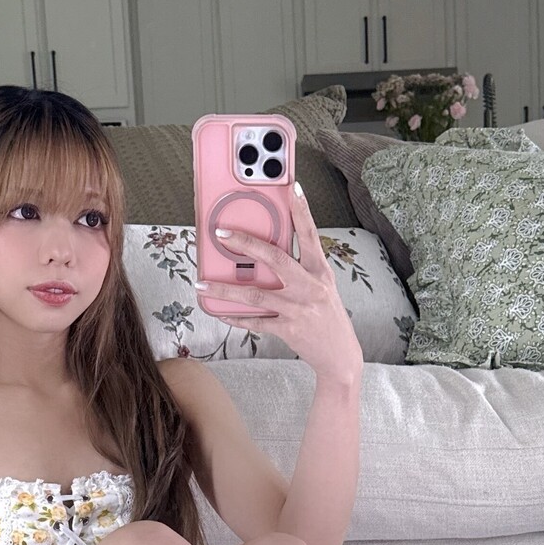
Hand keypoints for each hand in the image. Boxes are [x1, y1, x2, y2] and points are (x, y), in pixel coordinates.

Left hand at [199, 181, 363, 382]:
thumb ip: (300, 269)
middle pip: (275, 258)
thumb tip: (266, 254)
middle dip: (246, 243)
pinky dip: (237, 317)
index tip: (292, 188)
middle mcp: (310, 287)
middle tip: (222, 233)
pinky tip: (221, 313)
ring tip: (203, 284)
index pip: (310, 234)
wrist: (340, 356)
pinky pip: (256, 321)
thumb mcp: (321, 287)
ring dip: (225, 289)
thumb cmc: (328, 317)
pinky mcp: (289, 328)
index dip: (301, 210)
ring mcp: (299, 308)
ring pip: (255, 294)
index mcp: (320, 271)